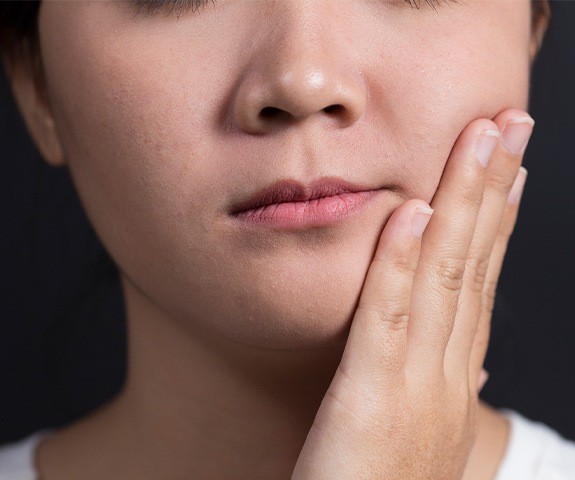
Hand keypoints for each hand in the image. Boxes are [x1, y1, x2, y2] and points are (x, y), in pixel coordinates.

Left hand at [292, 109, 532, 478]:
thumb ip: (431, 378)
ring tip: (480, 141)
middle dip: (494, 189)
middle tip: (510, 124)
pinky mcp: (372, 400)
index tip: (508, 167)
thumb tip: (458, 346)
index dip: (498, 220)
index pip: (480, 283)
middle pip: (474, 265)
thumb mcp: (414, 426)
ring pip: (446, 278)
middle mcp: (446, 375)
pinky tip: (413, 212)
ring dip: (464, 205)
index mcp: (452, 379)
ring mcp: (415, 386)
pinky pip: (388, 319)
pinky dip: (402, 264)